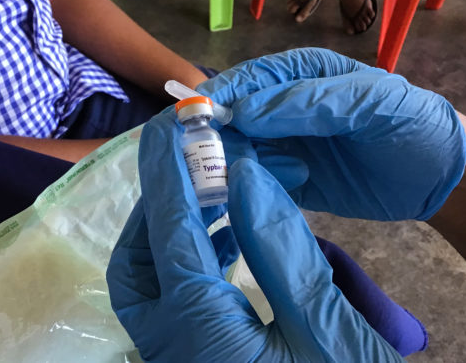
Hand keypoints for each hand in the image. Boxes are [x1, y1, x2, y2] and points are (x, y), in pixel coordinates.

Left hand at [106, 110, 401, 361]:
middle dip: (156, 209)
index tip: (171, 126)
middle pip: (137, 266)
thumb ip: (282, 250)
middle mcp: (172, 351)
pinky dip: (191, 264)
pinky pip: (173, 305)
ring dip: (174, 234)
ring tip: (218, 195)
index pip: (173, 236)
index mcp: (201, 336)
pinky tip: (230, 242)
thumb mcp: (328, 330)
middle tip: (193, 168)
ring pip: (149, 287)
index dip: (171, 175)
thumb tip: (245, 177)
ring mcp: (179, 361)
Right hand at [197, 48, 465, 220]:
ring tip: (218, 183)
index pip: (250, 79)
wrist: (442, 178)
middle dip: (214, 135)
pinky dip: (245, 190)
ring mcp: (286, 145)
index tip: (193, 117)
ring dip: (226, 165)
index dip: (220, 95)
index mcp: (302, 74)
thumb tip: (243, 112)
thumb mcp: (368, 103)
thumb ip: (309, 102)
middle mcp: (286, 107)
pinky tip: (240, 200)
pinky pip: (258, 182)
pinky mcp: (291, 182)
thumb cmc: (411, 125)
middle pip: (234, 116)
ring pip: (240, 151)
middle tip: (197, 159)